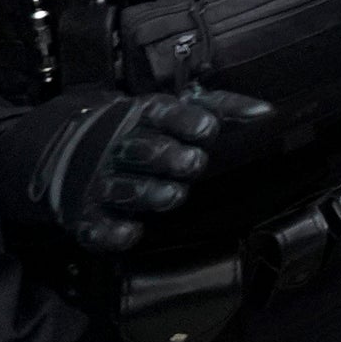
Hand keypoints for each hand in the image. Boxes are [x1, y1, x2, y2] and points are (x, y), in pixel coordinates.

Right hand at [23, 90, 270, 252]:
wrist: (75, 147)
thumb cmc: (149, 130)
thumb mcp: (183, 112)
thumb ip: (224, 110)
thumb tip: (265, 113)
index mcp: (144, 117)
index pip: (163, 114)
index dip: (185, 121)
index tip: (208, 128)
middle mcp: (120, 148)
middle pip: (141, 150)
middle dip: (167, 156)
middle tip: (193, 162)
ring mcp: (101, 182)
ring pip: (122, 187)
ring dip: (147, 192)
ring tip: (173, 194)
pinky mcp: (88, 215)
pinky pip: (97, 226)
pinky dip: (112, 231)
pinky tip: (131, 232)